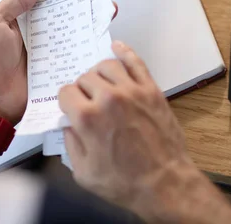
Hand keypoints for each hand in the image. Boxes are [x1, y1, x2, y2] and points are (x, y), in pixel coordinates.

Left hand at [0, 0, 118, 124]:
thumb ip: (16, 1)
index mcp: (24, 18)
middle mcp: (42, 32)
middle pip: (69, 10)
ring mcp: (53, 51)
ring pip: (78, 31)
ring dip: (95, 19)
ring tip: (112, 8)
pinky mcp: (61, 69)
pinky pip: (79, 55)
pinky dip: (93, 47)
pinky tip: (106, 37)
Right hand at [59, 42, 230, 222]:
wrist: (165, 183)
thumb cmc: (125, 183)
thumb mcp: (83, 172)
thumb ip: (70, 144)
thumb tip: (69, 124)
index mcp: (87, 118)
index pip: (66, 92)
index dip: (67, 101)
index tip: (71, 109)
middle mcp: (108, 98)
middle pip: (85, 78)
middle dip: (82, 90)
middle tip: (88, 102)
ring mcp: (131, 91)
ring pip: (106, 65)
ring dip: (99, 72)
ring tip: (100, 83)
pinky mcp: (151, 90)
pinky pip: (135, 62)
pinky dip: (124, 51)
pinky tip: (117, 47)